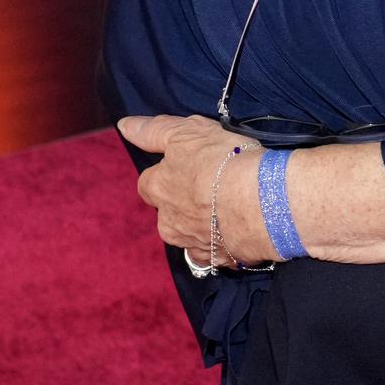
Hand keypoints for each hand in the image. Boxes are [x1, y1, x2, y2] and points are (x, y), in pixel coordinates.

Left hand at [115, 114, 273, 266]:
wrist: (259, 202)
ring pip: (188, 233)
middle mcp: (167, 220)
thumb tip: (124, 126)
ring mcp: (190, 242)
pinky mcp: (214, 259)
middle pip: (168, 211)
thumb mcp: (186, 132)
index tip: (188, 166)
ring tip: (229, 207)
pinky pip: (210, 252)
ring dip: (202, 222)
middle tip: (211, 186)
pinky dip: (218, 243)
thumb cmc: (222, 161)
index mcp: (157, 188)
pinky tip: (235, 229)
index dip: (167, 173)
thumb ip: (153, 131)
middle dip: (182, 202)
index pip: (149, 182)